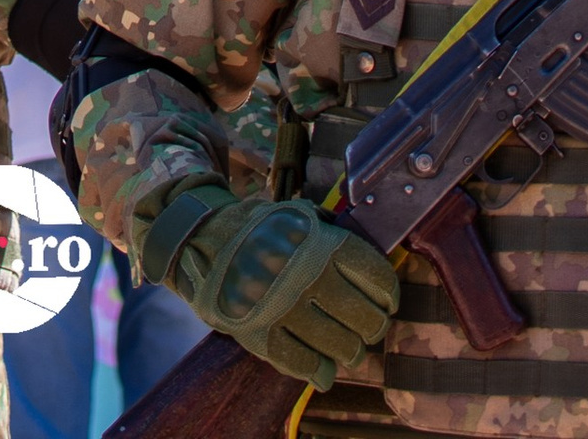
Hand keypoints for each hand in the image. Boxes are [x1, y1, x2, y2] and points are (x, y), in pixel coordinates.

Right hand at [140, 185, 400, 386]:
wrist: (200, 240)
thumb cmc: (257, 229)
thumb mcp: (296, 215)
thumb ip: (332, 235)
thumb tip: (369, 266)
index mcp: (319, 243)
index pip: (376, 275)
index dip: (387, 293)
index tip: (387, 302)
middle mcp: (306, 276)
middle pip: (365, 318)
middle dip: (372, 327)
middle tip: (367, 327)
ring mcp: (285, 308)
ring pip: (343, 348)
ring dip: (350, 352)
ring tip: (345, 347)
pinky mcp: (262, 336)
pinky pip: (307, 366)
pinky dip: (320, 371)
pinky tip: (322, 367)